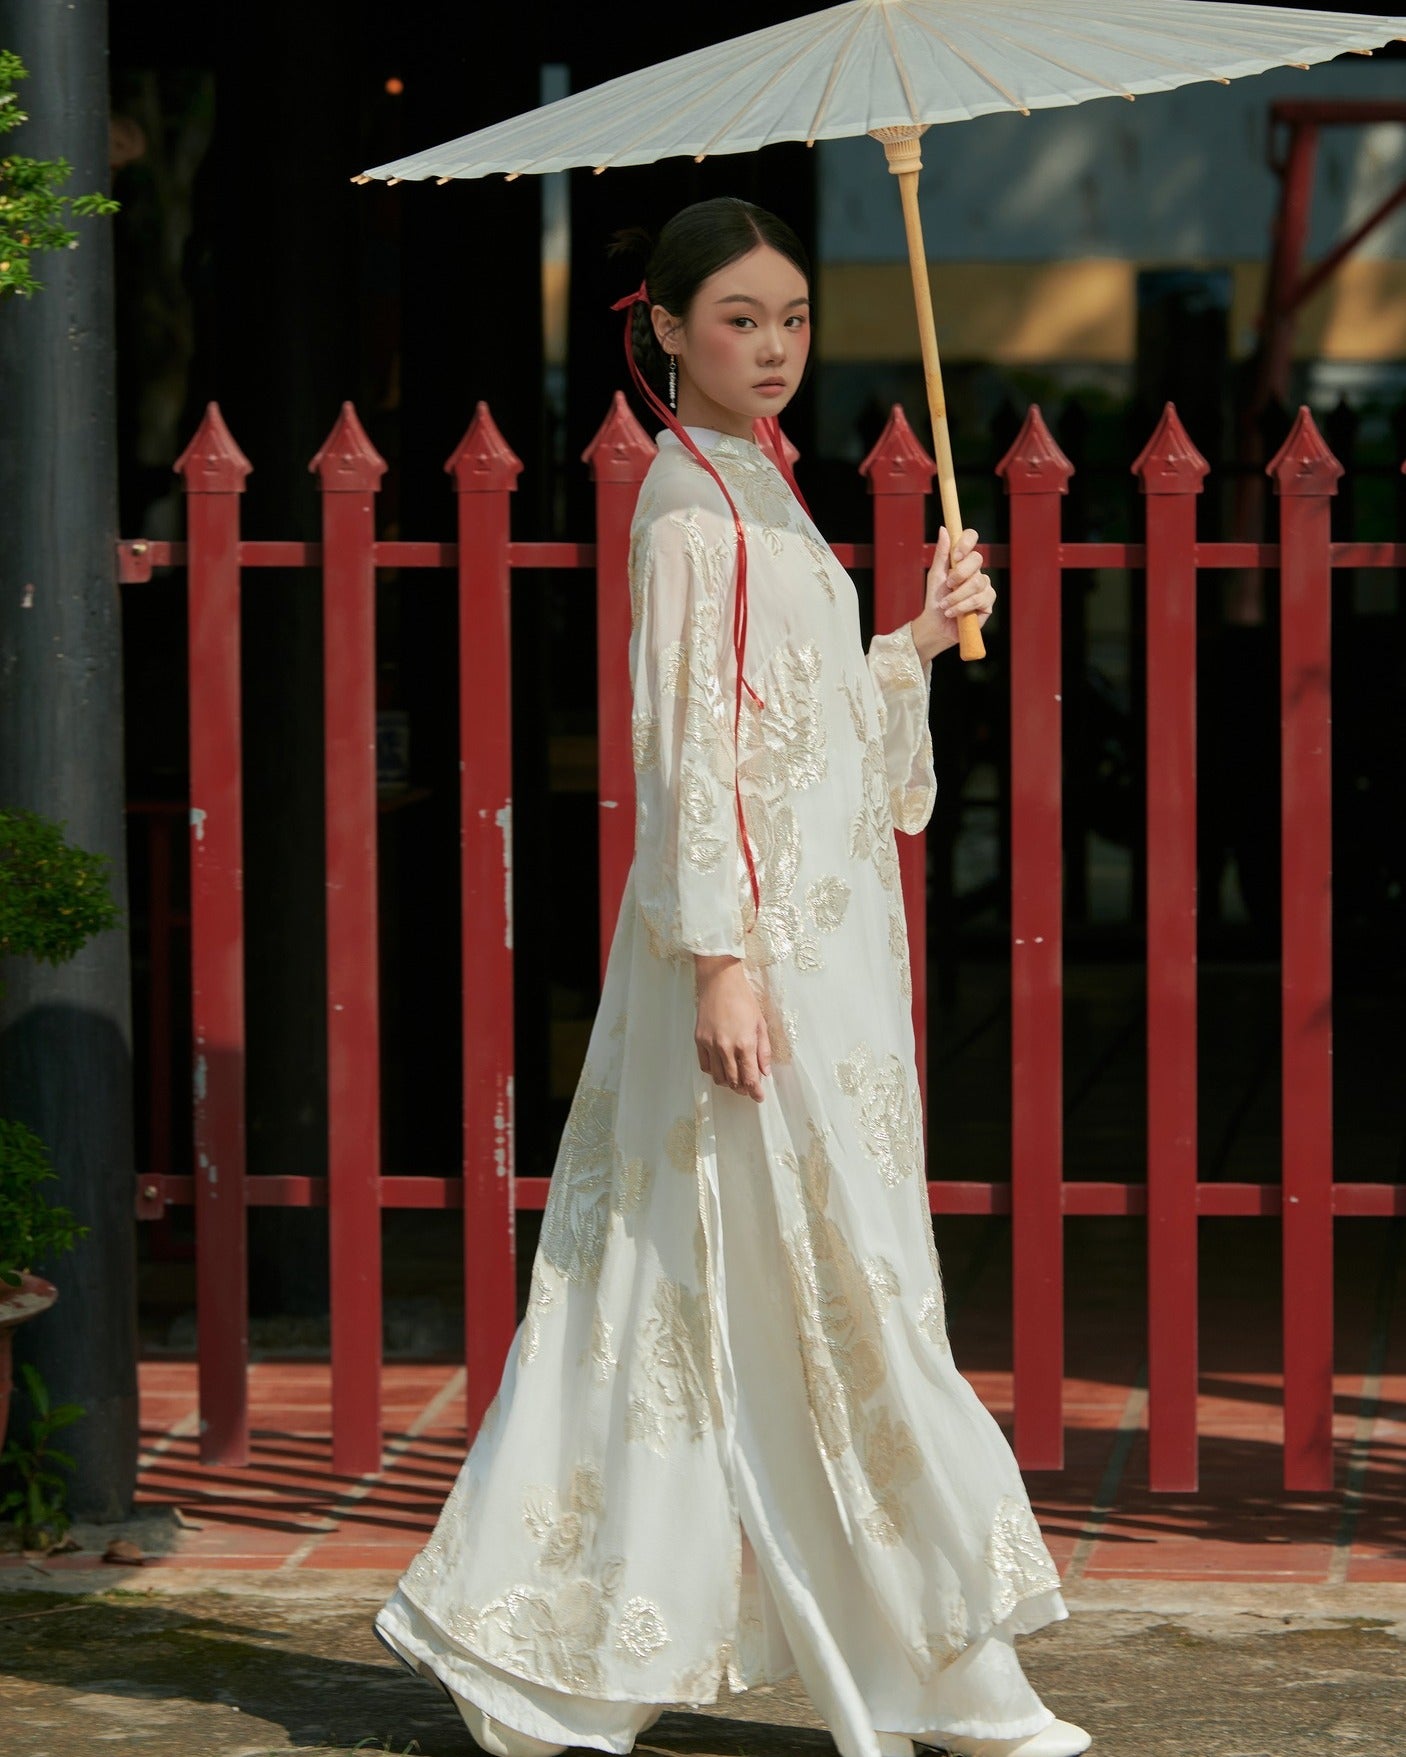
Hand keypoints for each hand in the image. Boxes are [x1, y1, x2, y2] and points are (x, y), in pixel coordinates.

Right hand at [693, 957, 770, 1102]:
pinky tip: (721, 1068)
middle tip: (749, 1089)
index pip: (750, 1077)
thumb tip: (765, 1071)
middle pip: (734, 1081)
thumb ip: (763, 1051)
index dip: (755, 1091)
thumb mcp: (760, 1024)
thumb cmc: (743, 999)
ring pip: (718, 1077)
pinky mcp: (699, 1040)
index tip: (759, 1097)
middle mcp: (726, 1047)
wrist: (719, 982)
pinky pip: (705, 1065)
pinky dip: (714, 1072)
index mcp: (745, 1043)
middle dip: (743, 1089)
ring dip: (728, 1083)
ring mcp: (710, 1044)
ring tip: (735, 1080)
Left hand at [911, 527, 995, 661]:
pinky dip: (963, 606)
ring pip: (978, 582)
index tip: (955, 557)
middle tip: (947, 585)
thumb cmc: (935, 599)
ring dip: (957, 596)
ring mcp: (985, 587)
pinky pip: (980, 599)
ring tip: (946, 605)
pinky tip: (954, 613)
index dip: (966, 543)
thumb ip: (941, 554)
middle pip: (978, 559)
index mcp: (963, 560)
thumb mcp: (935, 575)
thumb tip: (944, 529)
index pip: (972, 538)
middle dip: (959, 574)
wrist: (936, 625)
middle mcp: (977, 571)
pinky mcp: (988, 604)